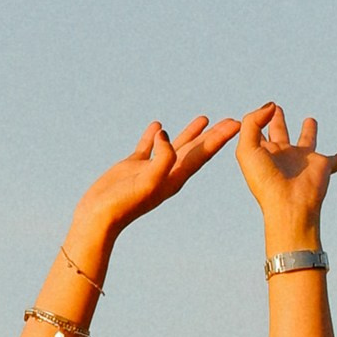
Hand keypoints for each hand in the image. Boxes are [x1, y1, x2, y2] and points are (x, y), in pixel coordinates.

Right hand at [67, 117, 239, 274]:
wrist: (100, 217)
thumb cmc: (124, 204)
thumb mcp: (149, 181)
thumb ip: (162, 159)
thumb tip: (165, 136)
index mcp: (175, 178)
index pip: (203, 154)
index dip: (220, 138)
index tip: (236, 125)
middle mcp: (167, 173)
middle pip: (196, 149)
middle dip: (214, 135)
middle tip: (231, 120)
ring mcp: (151, 169)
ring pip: (175, 145)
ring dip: (190, 133)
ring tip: (204, 118)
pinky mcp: (133, 166)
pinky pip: (148, 146)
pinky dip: (154, 136)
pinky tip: (157, 126)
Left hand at [237, 102, 336, 243]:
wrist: (289, 204)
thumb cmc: (266, 180)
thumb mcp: (247, 148)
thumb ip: (253, 122)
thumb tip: (272, 106)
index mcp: (264, 153)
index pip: (257, 133)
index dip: (255, 121)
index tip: (257, 112)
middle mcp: (283, 155)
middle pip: (280, 133)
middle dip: (277, 121)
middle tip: (277, 109)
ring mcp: (304, 161)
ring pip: (307, 142)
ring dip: (309, 131)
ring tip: (310, 120)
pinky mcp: (323, 166)